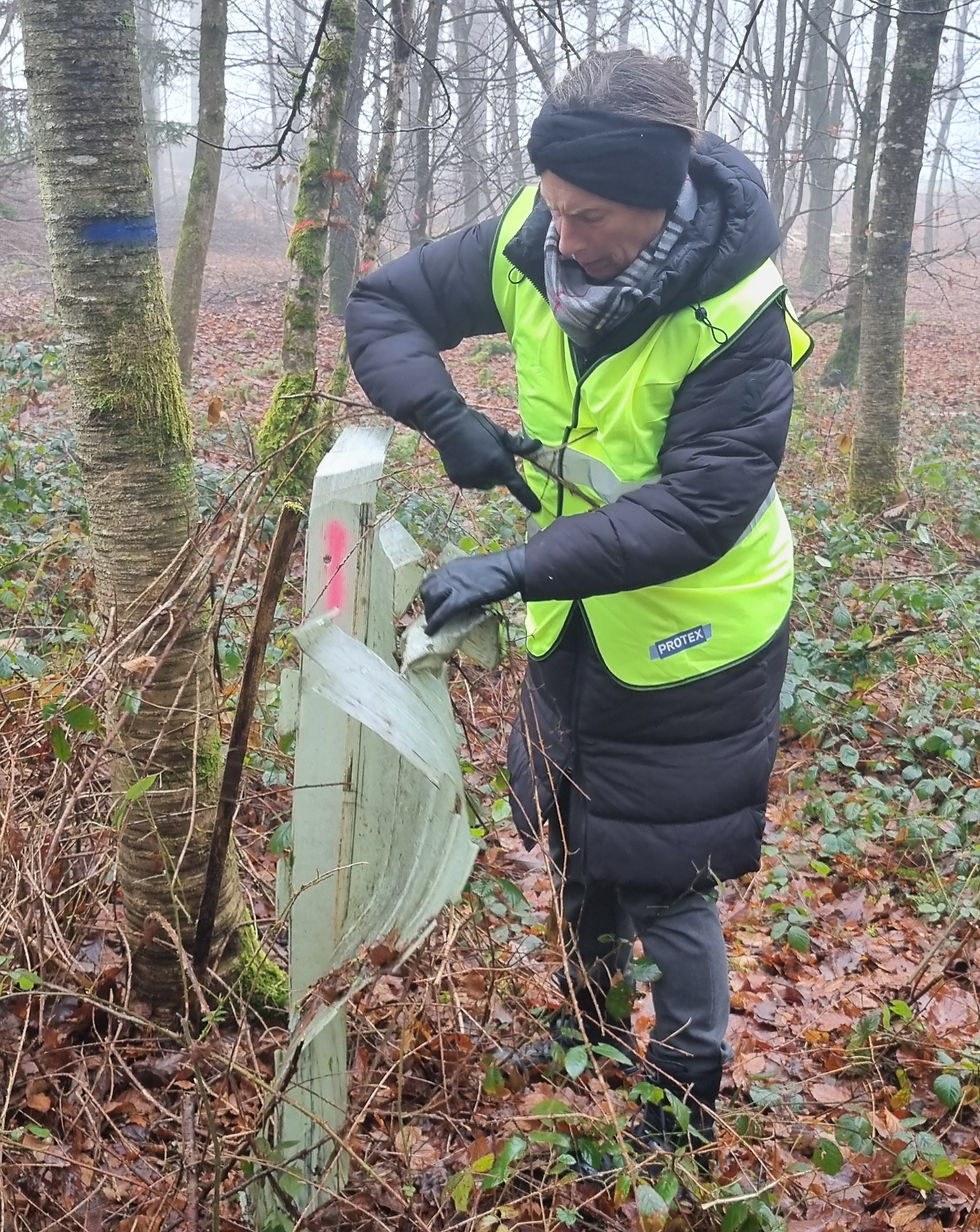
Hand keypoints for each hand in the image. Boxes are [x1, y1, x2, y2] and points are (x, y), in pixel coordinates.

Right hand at [416, 402, 540, 511]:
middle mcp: (484, 474)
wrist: (447, 423)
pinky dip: (473, 476)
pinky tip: (467, 460)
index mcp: (497, 462)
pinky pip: (472, 483)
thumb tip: (538, 446)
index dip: (528, 498)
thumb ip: (519, 445)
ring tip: (477, 455)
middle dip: (499, 471)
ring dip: (486, 475)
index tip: (537, 508)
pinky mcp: (458, 480)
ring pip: (486, 484)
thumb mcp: (500, 433)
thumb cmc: (476, 425)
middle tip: (491, 454)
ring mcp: (470, 479)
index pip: (517, 486)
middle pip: (500, 481)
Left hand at [421, 547, 525, 634]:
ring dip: (430, 614)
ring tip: (433, 624)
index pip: (430, 579)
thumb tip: (462, 589)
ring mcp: (454, 586)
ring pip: (432, 601)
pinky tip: (431, 631)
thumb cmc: (498, 568)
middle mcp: (448, 574)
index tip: (432, 602)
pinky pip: (443, 612)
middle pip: (427, 590)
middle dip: (427, 604)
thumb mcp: (474, 568)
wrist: (510, 568)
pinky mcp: (462, 598)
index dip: (428, 593)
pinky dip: (435, 623)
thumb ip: (464, 577)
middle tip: (432, 615)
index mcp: (452, 567)